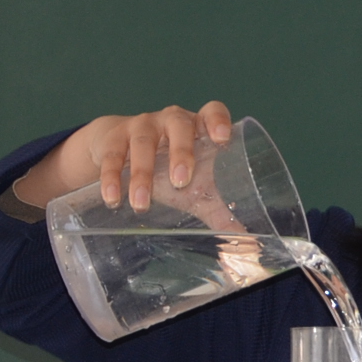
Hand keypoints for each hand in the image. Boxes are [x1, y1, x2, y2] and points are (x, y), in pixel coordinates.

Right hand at [12, 101, 233, 210]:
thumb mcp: (196, 187)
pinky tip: (113, 198)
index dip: (218, 121)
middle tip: (181, 181)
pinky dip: (111, 177)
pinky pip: (112, 155)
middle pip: (179, 126)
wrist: (120, 149)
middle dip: (181, 152)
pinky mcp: (114, 138)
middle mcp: (172, 120)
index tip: (223, 139)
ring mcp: (142, 126)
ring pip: (143, 143)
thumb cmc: (171, 168)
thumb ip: (221, 214)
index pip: (212, 111)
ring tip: (141, 204)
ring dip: (142, 174)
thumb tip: (250, 250)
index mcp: (199, 127)